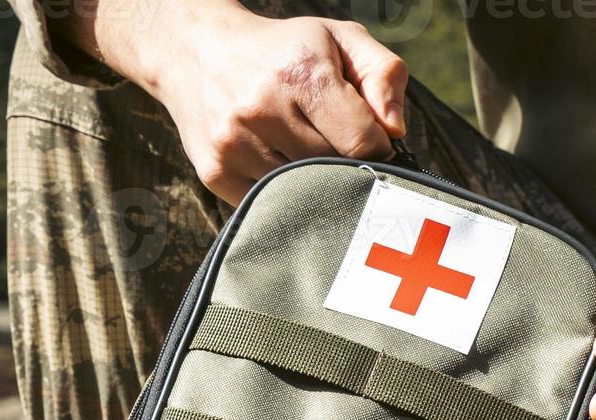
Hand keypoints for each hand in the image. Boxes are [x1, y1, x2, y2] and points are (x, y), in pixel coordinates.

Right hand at [115, 3, 407, 203]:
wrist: (199, 52)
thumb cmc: (284, 50)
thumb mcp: (340, 39)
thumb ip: (384, 75)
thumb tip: (396, 132)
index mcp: (302, 72)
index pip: (363, 142)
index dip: (378, 148)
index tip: (372, 141)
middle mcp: (263, 108)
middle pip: (333, 171)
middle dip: (346, 164)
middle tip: (338, 146)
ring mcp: (234, 144)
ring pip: (303, 192)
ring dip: (315, 181)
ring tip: (305, 151)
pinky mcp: (216, 172)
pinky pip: (270, 203)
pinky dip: (283, 193)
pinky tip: (278, 162)